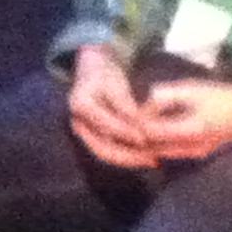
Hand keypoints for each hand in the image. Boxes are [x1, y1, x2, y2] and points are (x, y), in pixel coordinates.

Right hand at [67, 43, 155, 169]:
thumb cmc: (106, 74)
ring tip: (152, 159)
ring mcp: (84, 132)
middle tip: (153, 157)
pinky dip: (126, 156)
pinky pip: (109, 151)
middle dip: (130, 155)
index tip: (146, 138)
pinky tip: (145, 156)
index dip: (127, 133)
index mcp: (81, 105)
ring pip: (106, 153)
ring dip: (130, 159)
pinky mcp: (91, 138)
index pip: (106, 125)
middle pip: (103, 147)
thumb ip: (126, 106)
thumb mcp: (117, 84)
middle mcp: (78, 122)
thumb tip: (139, 126)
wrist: (91, 72)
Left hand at [138, 79, 231, 163]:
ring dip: (149, 141)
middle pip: (152, 147)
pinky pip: (171, 153)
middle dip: (140, 135)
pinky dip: (160, 144)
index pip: (150, 132)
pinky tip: (158, 131)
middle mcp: (189, 149)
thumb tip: (144, 103)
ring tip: (142, 124)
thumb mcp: (192, 89)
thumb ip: (165, 95)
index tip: (131, 109)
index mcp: (189, 131)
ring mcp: (194, 155)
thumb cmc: (223, 97)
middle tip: (131, 119)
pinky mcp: (198, 155)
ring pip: (160, 152)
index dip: (138, 121)